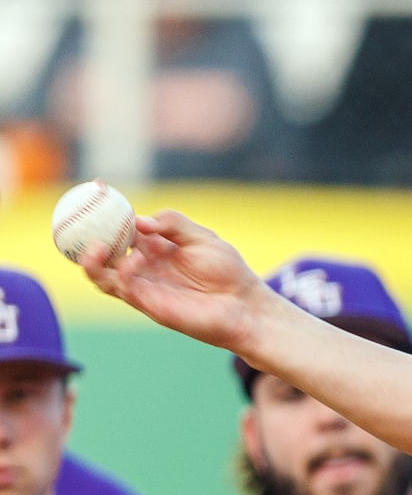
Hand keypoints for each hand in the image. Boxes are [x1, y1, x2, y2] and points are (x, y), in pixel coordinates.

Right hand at [78, 210, 271, 351]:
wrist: (244, 304)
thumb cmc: (227, 271)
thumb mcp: (201, 237)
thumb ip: (173, 224)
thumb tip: (139, 219)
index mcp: (154, 246)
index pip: (120, 227)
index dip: (105, 211)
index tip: (95, 189)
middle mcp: (143, 265)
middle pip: (102, 252)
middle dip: (86, 237)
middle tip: (83, 221)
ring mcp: (143, 286)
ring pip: (102, 275)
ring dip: (93, 262)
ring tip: (96, 248)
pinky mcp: (148, 305)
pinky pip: (123, 290)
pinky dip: (121, 275)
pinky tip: (132, 262)